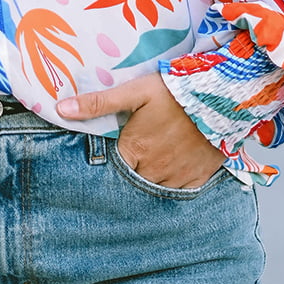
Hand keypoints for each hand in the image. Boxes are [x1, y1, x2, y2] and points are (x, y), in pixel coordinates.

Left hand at [57, 73, 222, 189]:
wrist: (222, 97)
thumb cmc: (175, 91)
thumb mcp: (134, 92)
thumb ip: (97, 103)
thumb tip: (61, 110)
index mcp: (135, 150)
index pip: (112, 168)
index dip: (111, 161)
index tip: (116, 150)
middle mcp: (154, 170)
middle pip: (133, 180)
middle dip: (131, 171)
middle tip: (136, 155)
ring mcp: (177, 176)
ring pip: (155, 188)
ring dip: (151, 178)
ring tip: (153, 161)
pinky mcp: (198, 177)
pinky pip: (180, 192)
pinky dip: (174, 184)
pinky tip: (172, 170)